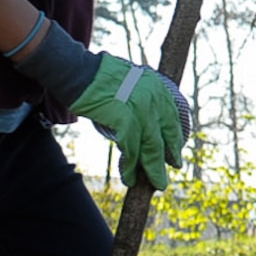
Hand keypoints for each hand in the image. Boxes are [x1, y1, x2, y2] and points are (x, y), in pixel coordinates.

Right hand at [71, 54, 189, 189]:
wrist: (79, 71)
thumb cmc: (98, 77)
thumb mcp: (130, 82)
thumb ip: (141, 97)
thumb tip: (145, 119)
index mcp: (157, 87)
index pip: (173, 117)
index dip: (176, 137)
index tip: (177, 150)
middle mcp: (154, 98)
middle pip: (167, 135)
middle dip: (170, 156)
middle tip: (174, 169)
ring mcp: (141, 109)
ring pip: (152, 147)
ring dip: (154, 169)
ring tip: (157, 183)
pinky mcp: (125, 120)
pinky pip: (131, 150)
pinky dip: (130, 167)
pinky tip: (129, 178)